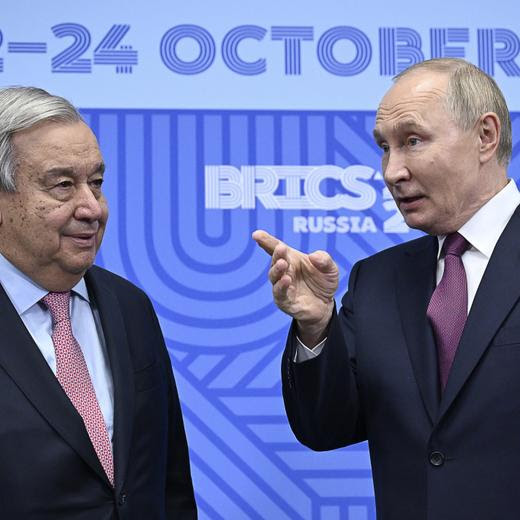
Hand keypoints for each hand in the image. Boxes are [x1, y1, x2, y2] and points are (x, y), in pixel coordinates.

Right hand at [252, 229, 337, 345]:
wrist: (326, 305)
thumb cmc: (323, 283)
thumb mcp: (330, 269)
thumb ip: (325, 260)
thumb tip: (314, 256)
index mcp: (291, 259)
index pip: (276, 248)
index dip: (266, 241)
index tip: (257, 234)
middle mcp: (284, 271)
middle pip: (275, 261)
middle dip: (276, 254)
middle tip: (280, 249)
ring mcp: (282, 286)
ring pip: (274, 277)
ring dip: (277, 269)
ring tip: (282, 263)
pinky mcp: (285, 301)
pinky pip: (279, 294)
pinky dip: (281, 286)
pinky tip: (286, 279)